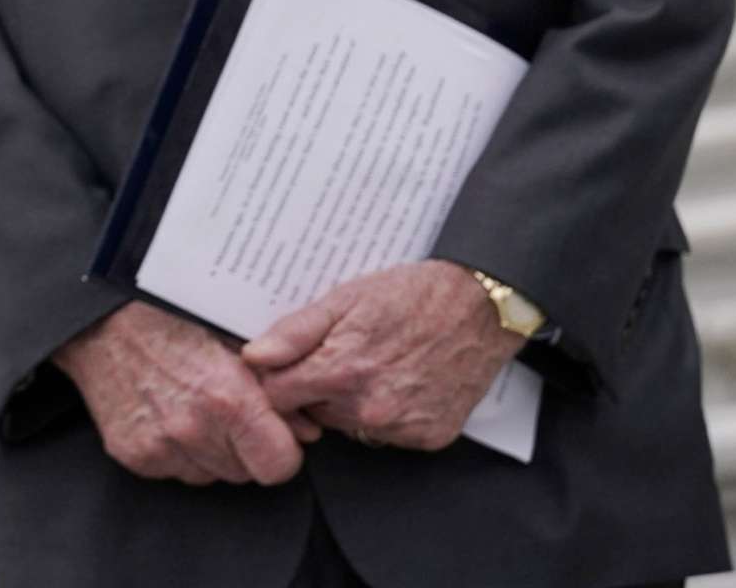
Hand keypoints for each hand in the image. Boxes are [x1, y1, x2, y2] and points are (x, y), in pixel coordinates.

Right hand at [52, 301, 312, 485]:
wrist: (97, 315)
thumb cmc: (168, 312)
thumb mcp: (233, 336)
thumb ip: (277, 384)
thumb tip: (309, 430)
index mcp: (226, 399)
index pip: (279, 466)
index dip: (281, 449)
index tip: (272, 430)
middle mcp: (192, 431)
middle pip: (245, 472)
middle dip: (245, 447)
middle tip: (227, 410)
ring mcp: (159, 447)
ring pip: (211, 474)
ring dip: (211, 450)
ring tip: (193, 405)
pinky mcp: (133, 455)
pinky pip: (175, 469)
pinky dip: (178, 450)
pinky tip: (167, 411)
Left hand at [244, 260, 520, 451]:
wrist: (481, 309)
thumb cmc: (411, 296)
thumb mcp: (344, 299)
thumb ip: (295, 333)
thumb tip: (254, 358)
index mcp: (341, 372)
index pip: (277, 398)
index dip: (275, 380)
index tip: (283, 366)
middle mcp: (369, 409)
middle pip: (312, 413)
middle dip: (314, 389)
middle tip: (337, 356)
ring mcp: (401, 428)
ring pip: (347, 426)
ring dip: (348, 404)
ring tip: (372, 365)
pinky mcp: (428, 438)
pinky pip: (386, 434)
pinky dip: (386, 414)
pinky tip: (400, 382)